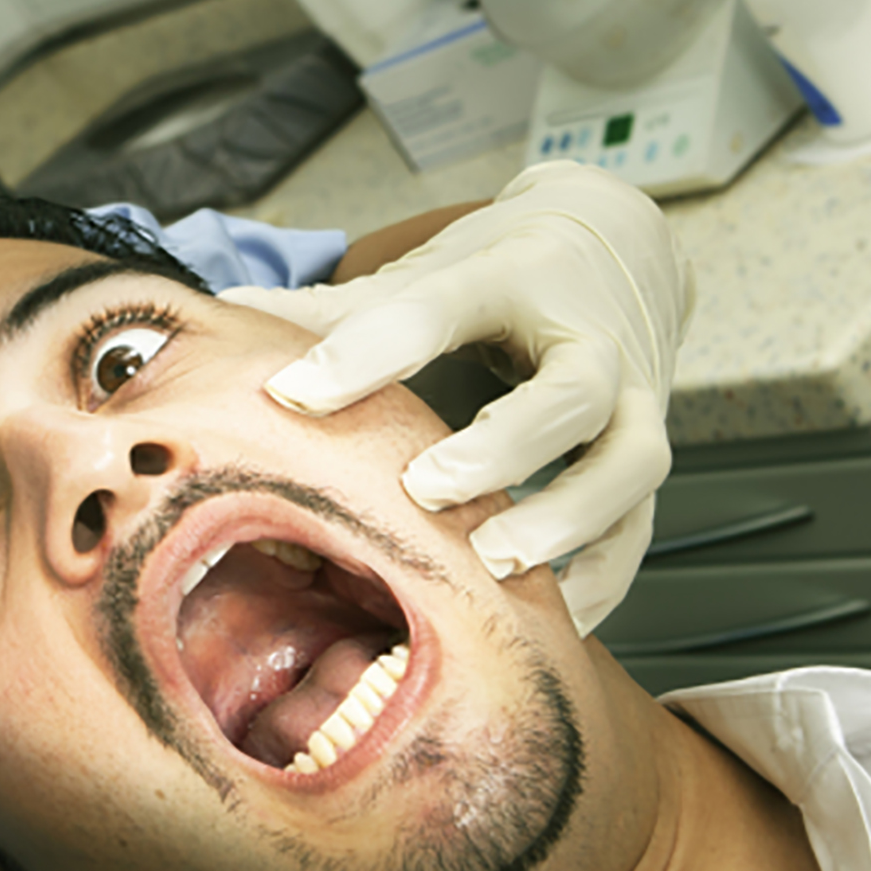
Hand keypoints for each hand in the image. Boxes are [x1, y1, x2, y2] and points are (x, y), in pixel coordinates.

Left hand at [221, 162, 693, 634]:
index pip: (441, 307)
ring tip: (494, 563)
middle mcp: (589, 342)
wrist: (624, 249)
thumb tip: (225, 316)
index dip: (367, 352)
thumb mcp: (431, 269)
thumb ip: (339, 308)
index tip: (293, 392)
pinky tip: (550, 620)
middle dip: (503, 446)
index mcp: (514, 278)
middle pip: (569, 394)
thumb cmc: (507, 273)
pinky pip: (637, 530)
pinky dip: (600, 580)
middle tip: (426, 490)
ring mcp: (634, 402)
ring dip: (566, 518)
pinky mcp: (644, 457)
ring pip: (629, 464)